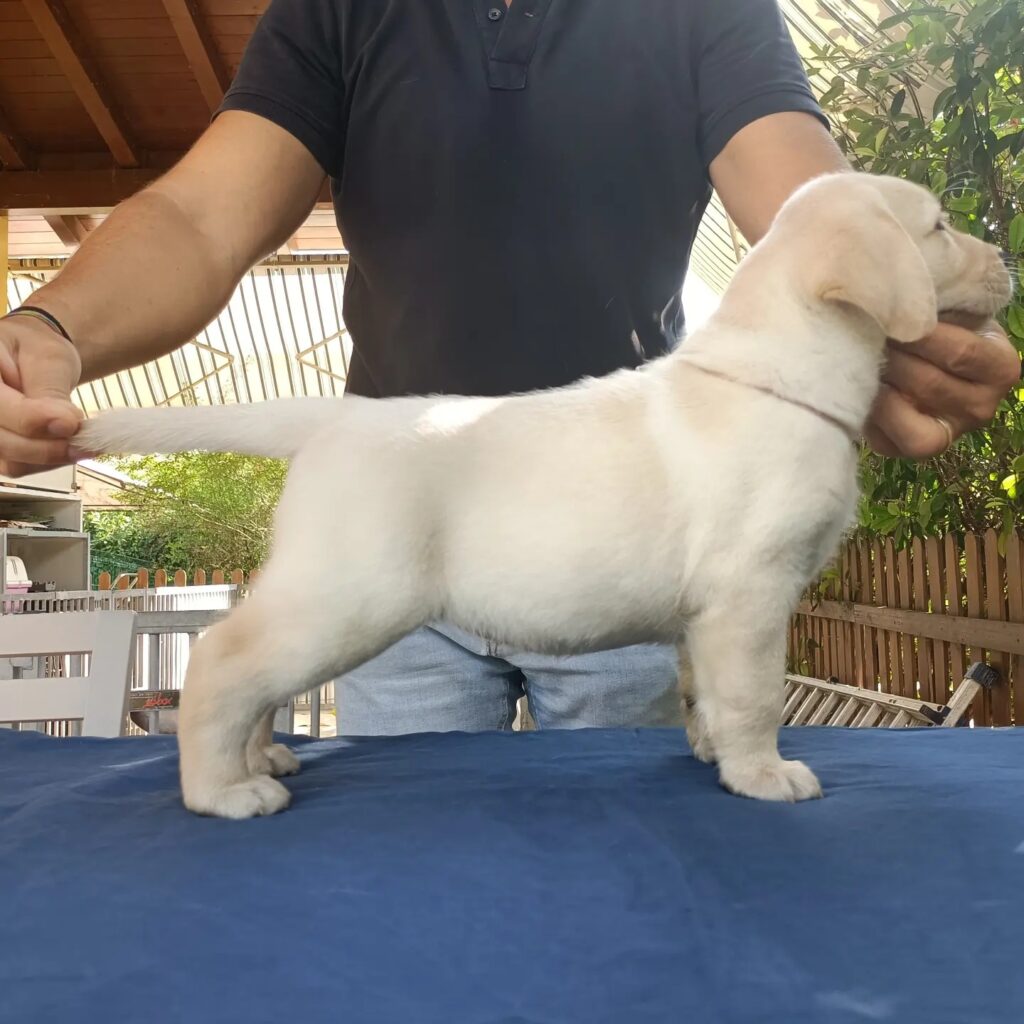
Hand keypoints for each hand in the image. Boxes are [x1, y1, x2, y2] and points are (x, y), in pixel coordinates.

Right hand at [0, 313, 82, 477]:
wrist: (28, 359)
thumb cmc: (34, 350)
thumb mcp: (47, 358)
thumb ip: (50, 391)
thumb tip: (65, 425)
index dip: (34, 420)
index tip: (72, 422)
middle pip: (4, 443)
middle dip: (50, 446)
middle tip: (87, 437)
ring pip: (13, 462)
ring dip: (54, 457)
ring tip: (83, 440)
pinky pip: (20, 467)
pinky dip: (49, 461)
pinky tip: (69, 446)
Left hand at [865, 318, 1020, 458]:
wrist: (928, 360)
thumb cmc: (943, 327)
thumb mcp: (955, 311)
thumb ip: (941, 304)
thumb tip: (903, 294)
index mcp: (1000, 369)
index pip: (961, 352)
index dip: (921, 335)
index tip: (892, 314)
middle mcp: (980, 408)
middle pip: (927, 383)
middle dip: (891, 356)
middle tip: (863, 331)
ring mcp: (946, 436)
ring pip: (903, 415)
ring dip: (874, 382)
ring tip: (855, 355)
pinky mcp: (906, 450)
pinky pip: (881, 438)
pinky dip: (863, 408)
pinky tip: (851, 384)